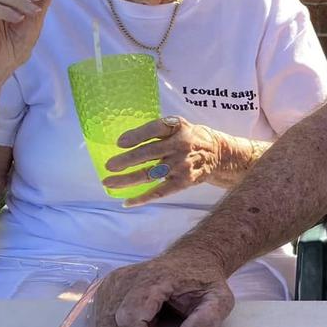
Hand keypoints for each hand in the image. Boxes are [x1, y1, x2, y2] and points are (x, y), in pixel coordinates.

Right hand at [94, 255, 234, 326]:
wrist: (194, 257)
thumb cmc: (205, 279)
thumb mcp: (219, 300)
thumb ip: (205, 322)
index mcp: (154, 278)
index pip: (129, 317)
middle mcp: (129, 276)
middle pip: (110, 323)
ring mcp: (116, 279)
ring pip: (101, 323)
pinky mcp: (110, 284)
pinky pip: (100, 316)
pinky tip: (136, 322)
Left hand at [103, 117, 247, 205]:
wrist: (218, 154)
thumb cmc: (190, 137)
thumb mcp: (178, 125)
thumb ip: (157, 129)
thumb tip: (125, 141)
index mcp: (178, 127)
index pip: (156, 129)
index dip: (137, 135)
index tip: (120, 143)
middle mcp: (180, 146)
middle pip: (149, 153)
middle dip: (127, 160)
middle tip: (109, 166)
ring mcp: (181, 166)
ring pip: (151, 174)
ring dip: (128, 179)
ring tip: (109, 183)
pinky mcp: (183, 182)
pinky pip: (160, 192)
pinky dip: (143, 198)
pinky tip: (127, 202)